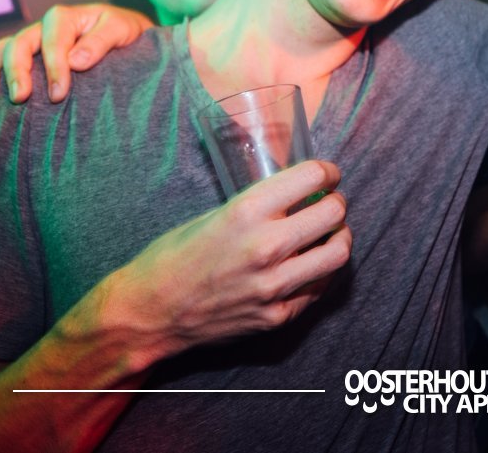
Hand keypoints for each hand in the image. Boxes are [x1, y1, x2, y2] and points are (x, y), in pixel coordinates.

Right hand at [0, 4, 152, 103]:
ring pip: (4, 50)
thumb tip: (75, 61)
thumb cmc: (127, 33)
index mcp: (66, 17)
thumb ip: (101, 41)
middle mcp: (45, 28)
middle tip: (21, 98)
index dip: (53, 67)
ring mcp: (34, 42)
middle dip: (17, 71)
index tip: (58, 94)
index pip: (53, 40)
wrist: (129, 38)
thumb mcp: (122, 30)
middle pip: (20, 44)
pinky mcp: (30, 57)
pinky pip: (0, 60)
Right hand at [105, 160, 350, 361]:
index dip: (327, 172)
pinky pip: (319, 287)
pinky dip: (320, 272)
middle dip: (336, 202)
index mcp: (247, 211)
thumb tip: (300, 195)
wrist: (148, 314)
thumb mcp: (215, 215)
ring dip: (339, 237)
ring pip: (339, 253)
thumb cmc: (174, 257)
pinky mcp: (277, 316)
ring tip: (329, 234)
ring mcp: (274, 286)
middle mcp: (266, 246)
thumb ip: (260, 207)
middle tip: (329, 203)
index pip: (313, 177)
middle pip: (335, 212)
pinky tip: (309, 265)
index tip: (328, 175)